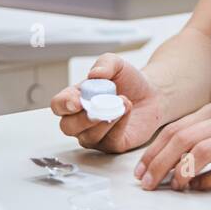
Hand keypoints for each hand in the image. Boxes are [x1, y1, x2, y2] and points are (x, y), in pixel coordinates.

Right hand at [51, 54, 165, 152]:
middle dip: (82, 119)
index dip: (64, 105)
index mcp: (74, 99)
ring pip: (89, 137)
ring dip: (105, 120)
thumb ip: (105, 64)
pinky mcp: (113, 145)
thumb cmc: (128, 80)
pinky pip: (110, 142)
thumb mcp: (116, 64)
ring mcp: (95, 135)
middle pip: (68, 127)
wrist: (151, 93)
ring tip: (122, 101)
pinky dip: (118, 126)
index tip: (76, 101)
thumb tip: (94, 74)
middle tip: (98, 106)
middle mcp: (80, 121)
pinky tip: (126, 110)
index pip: (58, 106)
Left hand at [133, 99, 210, 190]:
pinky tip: (199, 189)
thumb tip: (180, 157)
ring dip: (179, 173)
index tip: (142, 168)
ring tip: (171, 187)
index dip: (155, 149)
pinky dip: (208, 180)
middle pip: (183, 138)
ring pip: (199, 151)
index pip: (178, 127)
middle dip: (158, 162)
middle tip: (147, 182)